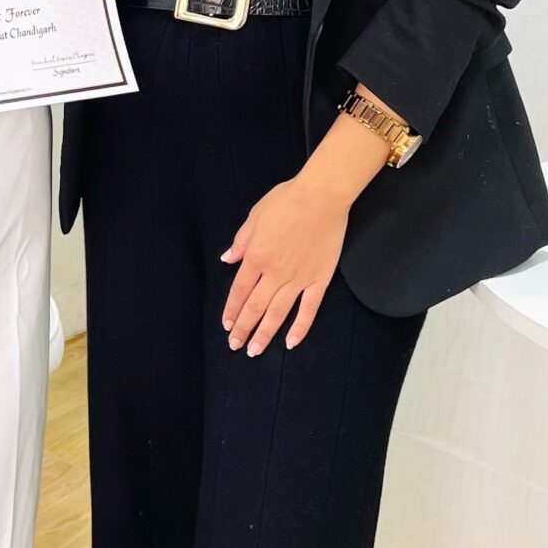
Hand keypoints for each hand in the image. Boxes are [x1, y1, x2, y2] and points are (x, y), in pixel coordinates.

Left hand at [220, 174, 351, 356]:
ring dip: (265, 334)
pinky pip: (309, 309)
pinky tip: (291, 342)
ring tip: (255, 350)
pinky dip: (300, 328)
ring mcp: (298, 278)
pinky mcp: (319, 279)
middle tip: (236, 346)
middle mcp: (274, 273)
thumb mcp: (254, 216)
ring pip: (277, 313)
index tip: (226, 326)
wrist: (321, 196)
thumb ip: (241, 241)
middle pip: (255, 307)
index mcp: (256, 257)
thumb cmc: (287, 200)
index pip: (239, 291)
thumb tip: (227, 259)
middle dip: (243, 329)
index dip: (232, 311)